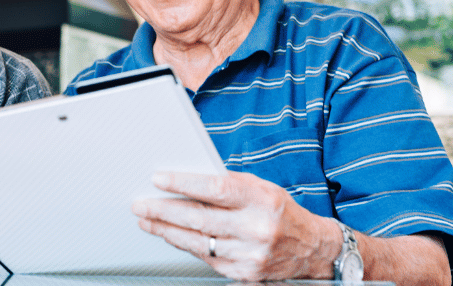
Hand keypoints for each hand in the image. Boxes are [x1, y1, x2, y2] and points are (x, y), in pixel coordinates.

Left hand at [131, 171, 335, 281]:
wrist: (311, 248)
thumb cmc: (279, 211)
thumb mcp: (260, 188)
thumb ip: (227, 185)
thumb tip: (184, 182)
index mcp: (262, 199)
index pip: (215, 189)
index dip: (183, 184)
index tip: (158, 179)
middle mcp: (258, 228)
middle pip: (199, 218)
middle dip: (163, 211)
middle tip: (141, 204)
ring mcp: (251, 254)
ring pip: (198, 242)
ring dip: (167, 230)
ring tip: (148, 220)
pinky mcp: (245, 273)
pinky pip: (206, 258)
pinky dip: (185, 245)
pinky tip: (172, 236)